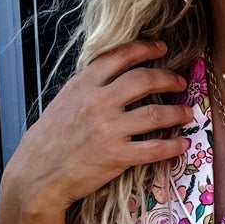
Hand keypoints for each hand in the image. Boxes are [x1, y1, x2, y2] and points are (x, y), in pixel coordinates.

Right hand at [1, 38, 189, 216]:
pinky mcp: (116, 156)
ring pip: (155, 113)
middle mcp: (98, 102)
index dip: (146, 48)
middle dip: (169, 78)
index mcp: (83, 84)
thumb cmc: (48, 140)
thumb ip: (88, 88)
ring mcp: (109, 129)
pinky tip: (181, 144)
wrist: (37, 175)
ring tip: (187, 112)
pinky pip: (154, 149)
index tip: (162, 48)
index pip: (120, 56)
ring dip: (177, 112)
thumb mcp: (63, 102)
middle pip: (144, 79)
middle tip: (181, 81)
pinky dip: (172, 146)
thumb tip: (114, 78)